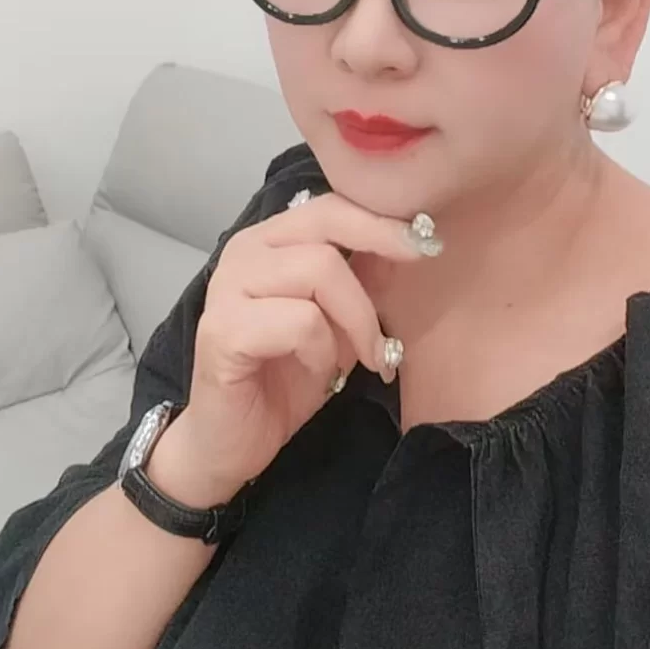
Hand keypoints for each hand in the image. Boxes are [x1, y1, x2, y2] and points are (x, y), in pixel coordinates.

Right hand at [147, 193, 441, 506]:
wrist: (230, 443)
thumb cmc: (284, 379)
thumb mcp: (340, 324)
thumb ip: (363, 281)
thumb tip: (409, 241)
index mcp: (269, 242)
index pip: (329, 206)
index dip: (380, 218)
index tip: (426, 239)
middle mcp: (244, 252)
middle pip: (326, 224)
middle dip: (380, 248)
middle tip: (418, 268)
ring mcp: (228, 287)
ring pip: (319, 269)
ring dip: (356, 318)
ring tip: (361, 357)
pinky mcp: (223, 329)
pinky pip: (301, 321)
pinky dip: (323, 349)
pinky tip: (318, 372)